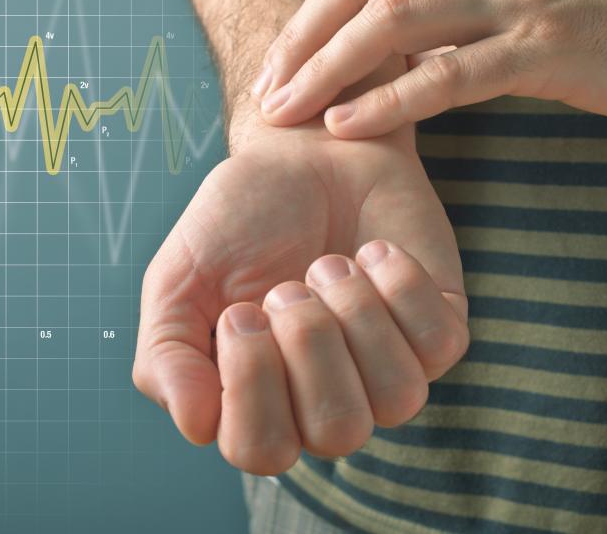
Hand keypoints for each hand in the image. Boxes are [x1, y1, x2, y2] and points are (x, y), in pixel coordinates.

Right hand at [132, 121, 466, 474]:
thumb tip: (196, 425)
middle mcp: (327, 400)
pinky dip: (400, 286)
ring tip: (331, 264)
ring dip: (357, 316)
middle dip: (309, 343)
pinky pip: (440, 345)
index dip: (252, 384)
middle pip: (336, 432)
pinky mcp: (439, 333)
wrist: (304, 154)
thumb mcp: (178, 280)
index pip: (262, 452)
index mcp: (260, 401)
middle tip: (287, 284)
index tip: (240, 311)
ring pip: (397, 398)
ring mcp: (388, 370)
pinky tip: (373, 252)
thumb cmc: (239, 221)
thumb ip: (167, 355)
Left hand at [252, 0, 606, 136]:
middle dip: (300, 40)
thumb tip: (392, 43)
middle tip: (263, 93)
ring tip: (285, 114)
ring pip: (393, 21)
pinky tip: (348, 125)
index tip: (277, 66)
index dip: (309, 16)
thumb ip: (460, 1)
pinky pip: (448, 74)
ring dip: (325, 69)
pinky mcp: (550, 46)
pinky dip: (388, 99)